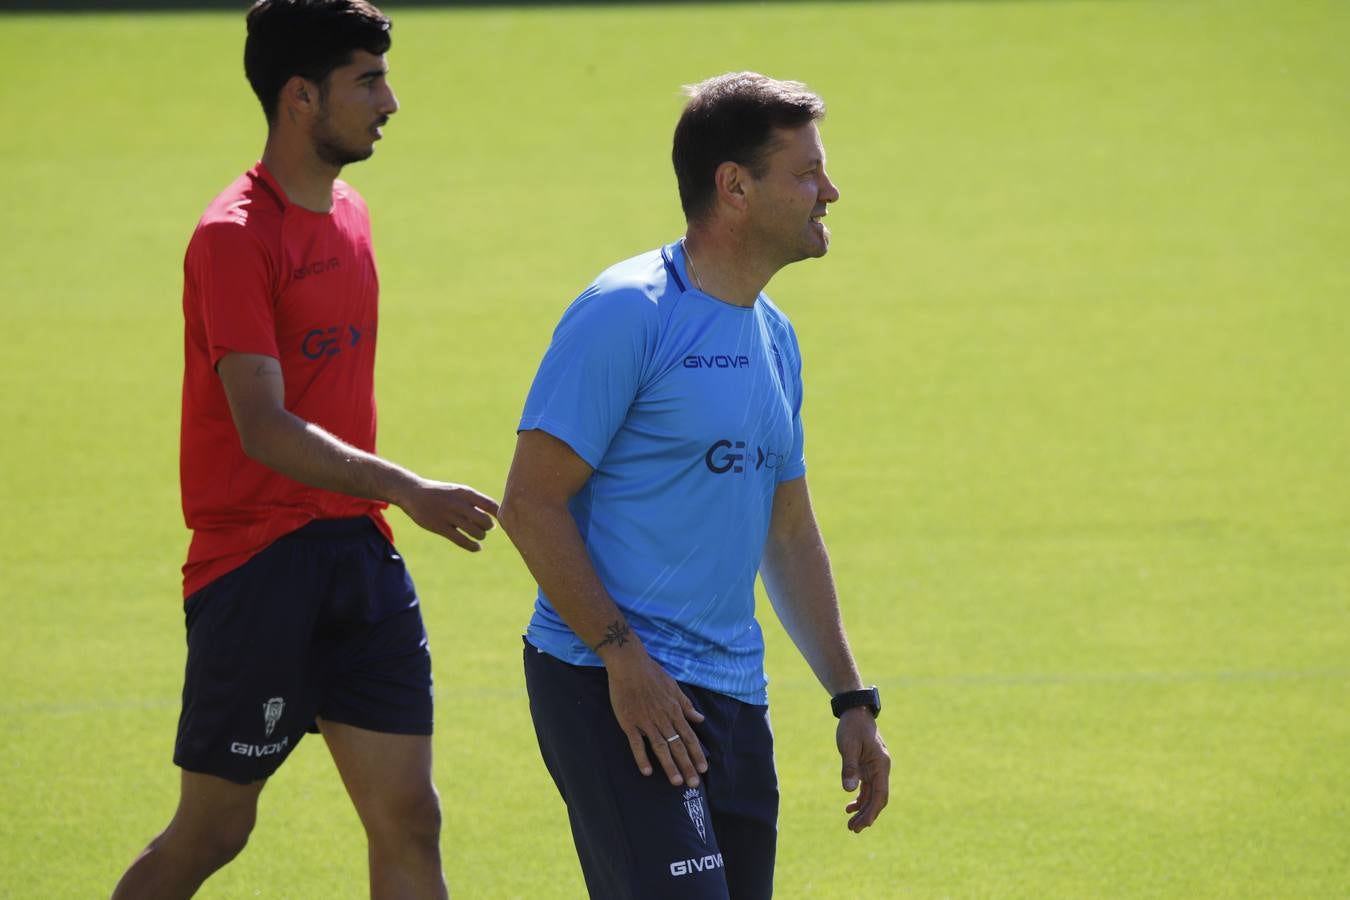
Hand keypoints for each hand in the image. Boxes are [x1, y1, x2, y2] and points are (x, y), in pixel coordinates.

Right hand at [397, 479, 498, 550]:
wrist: (413, 493)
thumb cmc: (440, 493)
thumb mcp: (457, 491)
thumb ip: (474, 501)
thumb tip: (494, 515)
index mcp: (465, 492)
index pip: (490, 505)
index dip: (498, 515)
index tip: (497, 519)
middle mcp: (459, 503)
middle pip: (485, 521)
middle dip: (488, 527)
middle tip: (485, 528)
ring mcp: (449, 516)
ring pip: (475, 532)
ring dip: (480, 536)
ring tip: (478, 536)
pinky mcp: (440, 528)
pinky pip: (461, 540)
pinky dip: (472, 546)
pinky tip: (477, 548)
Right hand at [606, 649, 708, 787]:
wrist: (629, 664)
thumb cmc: (652, 674)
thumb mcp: (674, 687)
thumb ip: (686, 705)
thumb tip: (700, 719)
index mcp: (674, 710)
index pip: (689, 736)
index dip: (697, 753)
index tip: (703, 768)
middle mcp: (663, 718)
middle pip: (678, 745)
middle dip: (687, 765)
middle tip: (694, 784)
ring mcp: (646, 721)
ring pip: (661, 747)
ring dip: (669, 765)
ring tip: (676, 782)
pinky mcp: (629, 722)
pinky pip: (637, 743)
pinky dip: (642, 757)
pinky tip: (647, 772)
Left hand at [837, 709, 889, 831]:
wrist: (856, 712)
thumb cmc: (852, 727)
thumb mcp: (848, 746)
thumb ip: (849, 767)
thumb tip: (848, 790)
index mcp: (880, 765)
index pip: (880, 794)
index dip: (873, 811)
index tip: (864, 825)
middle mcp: (881, 769)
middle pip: (877, 798)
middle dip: (867, 815)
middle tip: (853, 829)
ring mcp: (876, 769)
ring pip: (872, 796)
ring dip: (863, 810)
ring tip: (850, 825)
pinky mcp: (868, 767)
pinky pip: (867, 788)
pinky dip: (860, 799)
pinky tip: (849, 807)